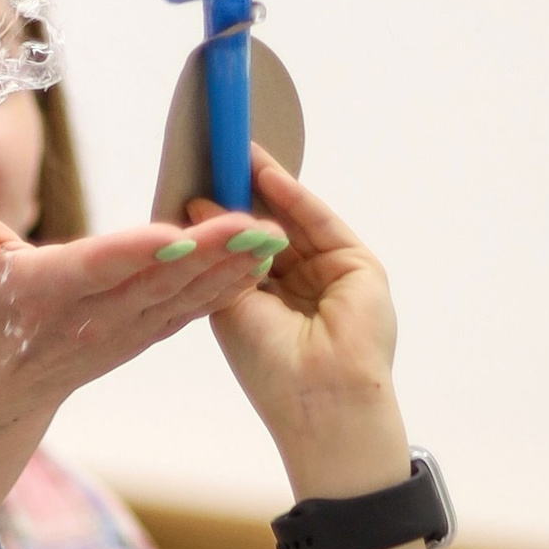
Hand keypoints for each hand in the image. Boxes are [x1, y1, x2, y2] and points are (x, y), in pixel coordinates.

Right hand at [0, 176, 265, 436]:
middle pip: (156, 280)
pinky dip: (229, 286)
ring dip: (232, 267)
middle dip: (207, 253)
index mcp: (47, 293)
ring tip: (274, 235)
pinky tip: (265, 258)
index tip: (171, 233)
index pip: (94, 268)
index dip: (133, 253)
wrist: (2, 383)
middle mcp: (93, 317)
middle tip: (253, 223)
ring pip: (185, 296)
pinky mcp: (146, 333)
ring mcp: (125, 330)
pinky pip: (192, 309)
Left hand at [203, 151, 408, 497]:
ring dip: (264, 182)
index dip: (220, 216)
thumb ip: (218, 255)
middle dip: (241, 190)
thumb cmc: (269, 369)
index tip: (192, 179)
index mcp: (266, 305)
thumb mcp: (229, 304)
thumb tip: (197, 206)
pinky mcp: (357, 265)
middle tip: (212, 150)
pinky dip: (291, 194)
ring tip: (231, 148)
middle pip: (268, 226)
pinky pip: (318, 220)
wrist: (323, 400)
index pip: (241, 249)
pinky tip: (263, 169)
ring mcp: (330, 275)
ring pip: (293, 217)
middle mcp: (299, 288)